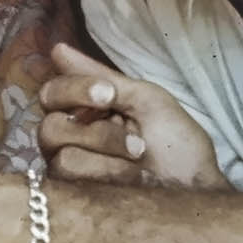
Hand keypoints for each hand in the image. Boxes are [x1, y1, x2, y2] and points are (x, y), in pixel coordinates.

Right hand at [38, 44, 226, 189]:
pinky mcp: (70, 193)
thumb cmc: (177, 145)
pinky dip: (104, 166)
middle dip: (92, 122)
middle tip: (130, 131)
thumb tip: (58, 49)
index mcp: (86, 114)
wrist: (195, 189)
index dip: (75, 87)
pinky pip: (66, 166)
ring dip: (104, 143)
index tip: (110, 93)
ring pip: (56, 143)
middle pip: (48, 120)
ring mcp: (69, 167)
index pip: (54, 92)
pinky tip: (129, 175)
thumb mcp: (146, 100)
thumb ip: (101, 77)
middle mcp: (71, 139)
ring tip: (138, 154)